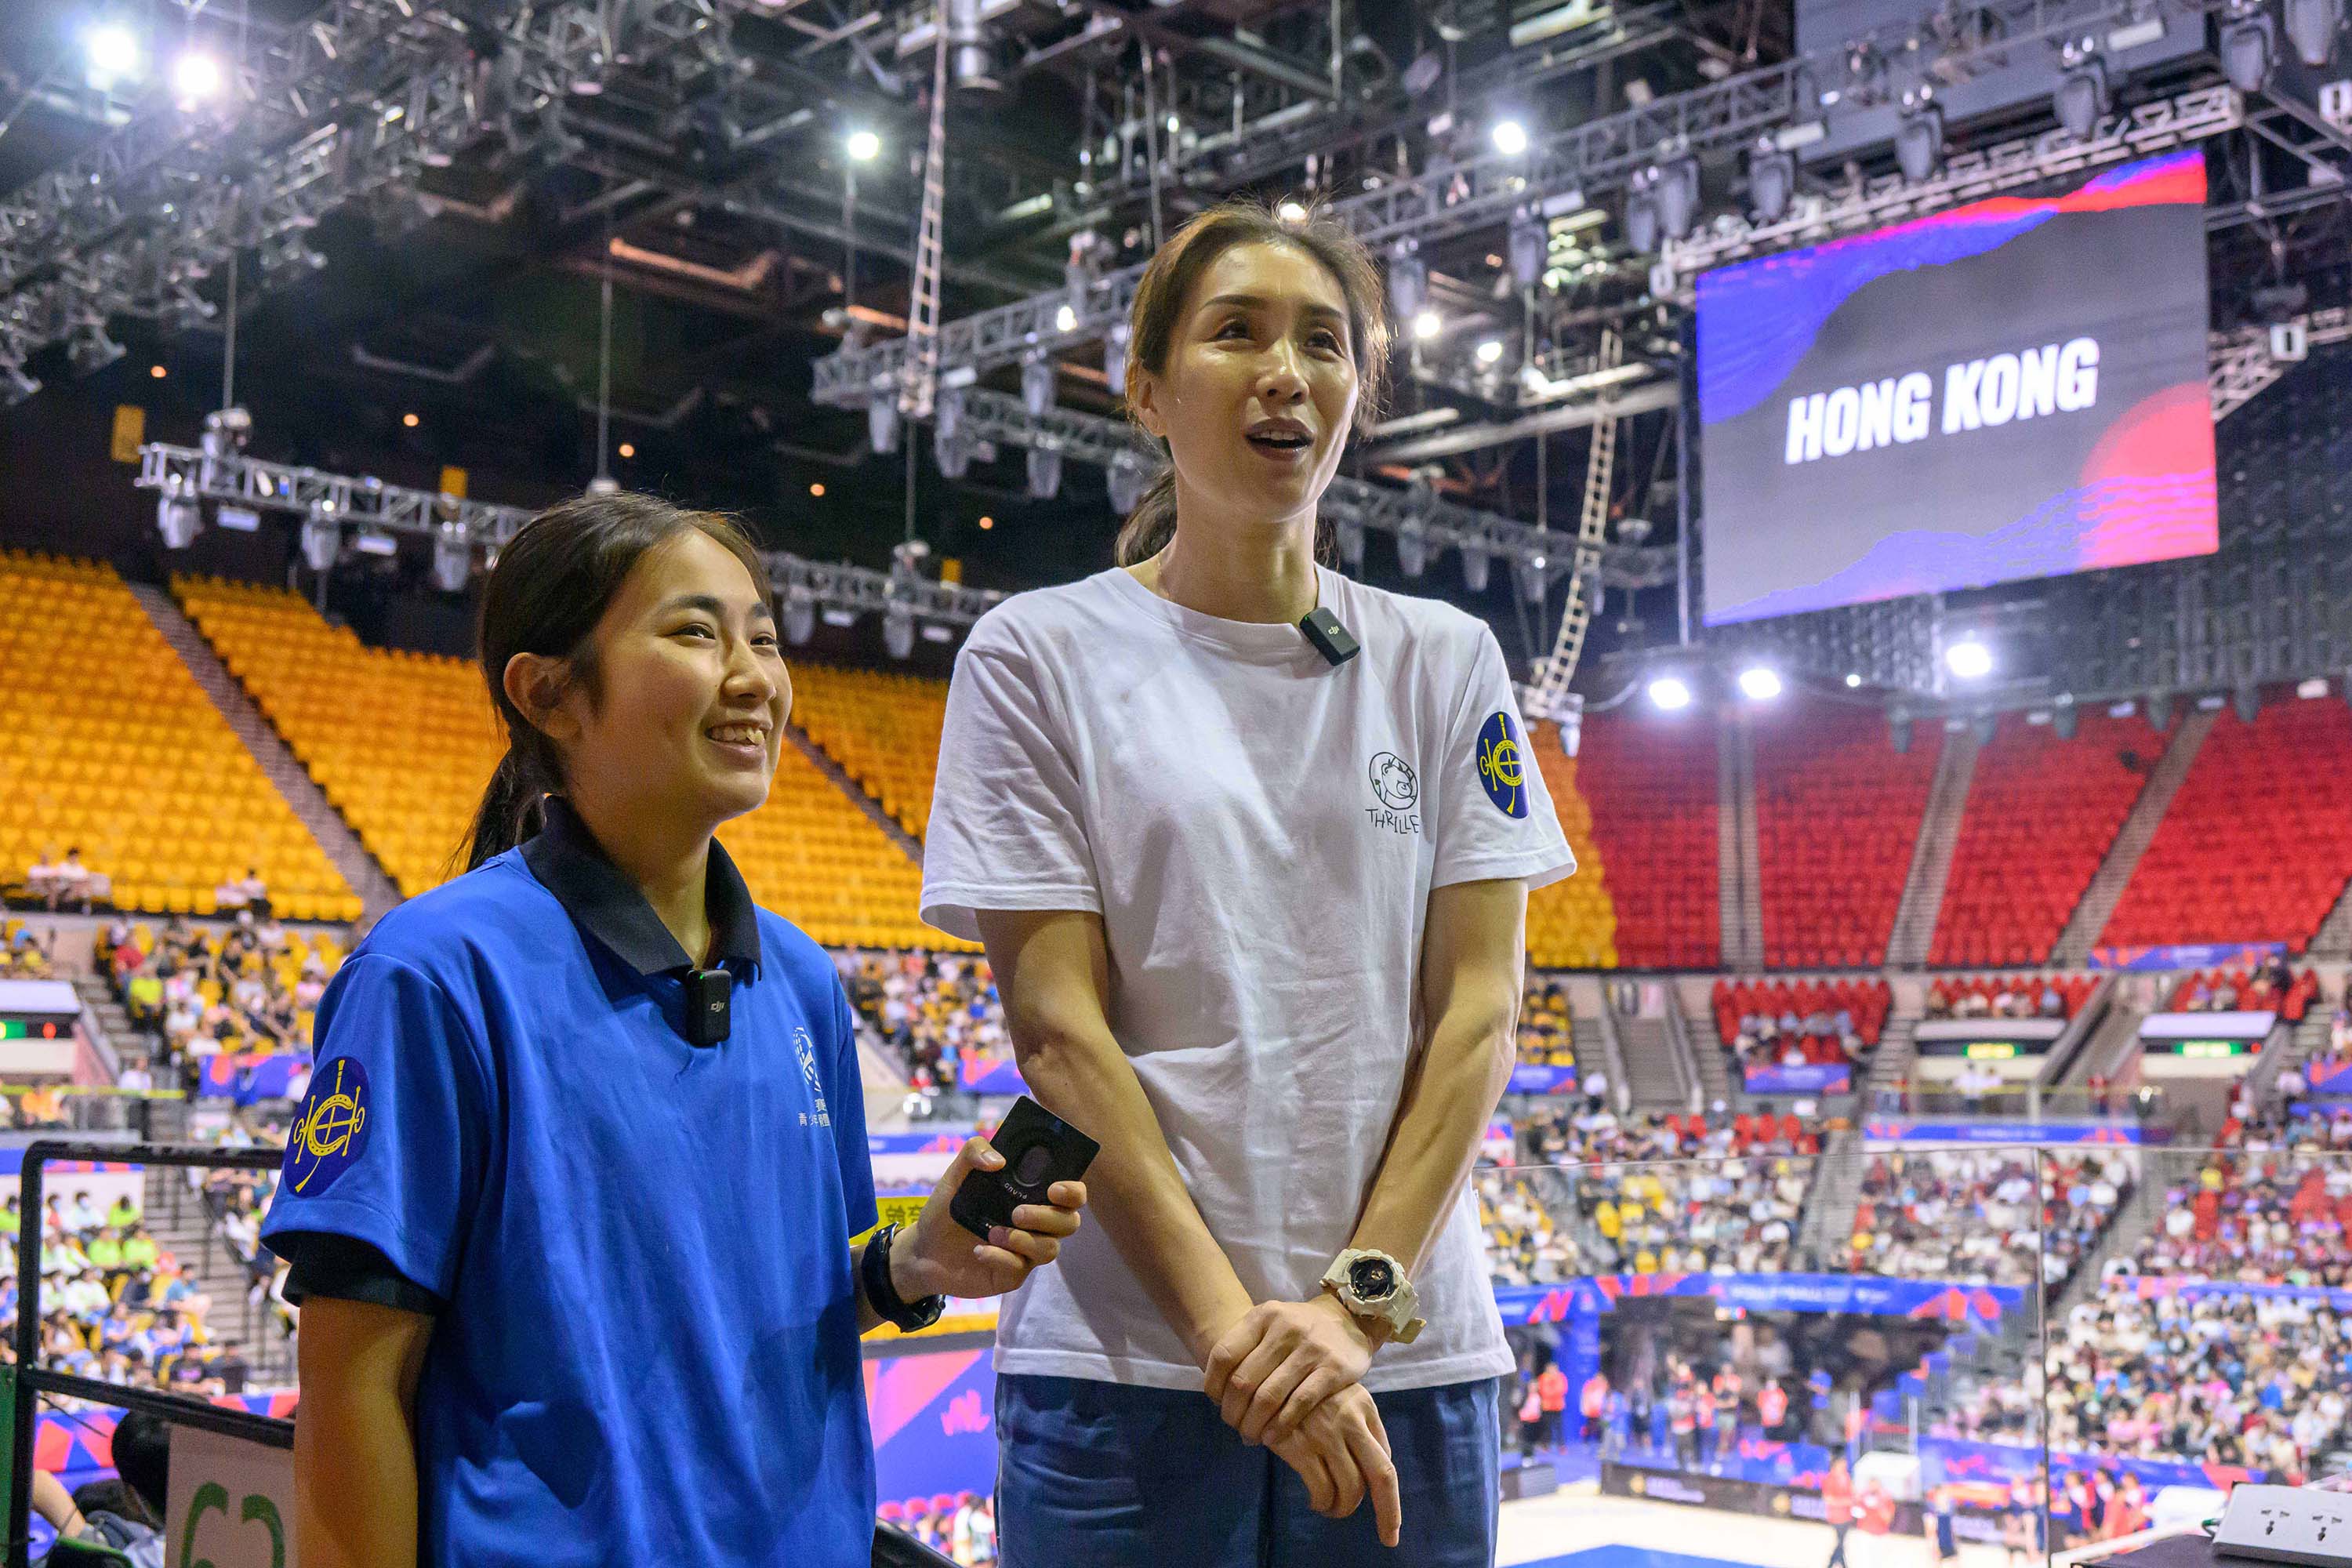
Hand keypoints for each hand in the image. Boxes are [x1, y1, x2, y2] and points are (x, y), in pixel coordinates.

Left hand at [894, 1138, 1086, 1301]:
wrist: (924, 1249)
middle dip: (1047, 1217)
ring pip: (1050, 1250)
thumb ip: (973, 1152)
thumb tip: (998, 1160)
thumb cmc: (948, 1209)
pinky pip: (1021, 1269)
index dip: (1073, 1192)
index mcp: (1031, 1196)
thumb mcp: (955, 1175)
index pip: (1071, 1194)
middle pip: (1069, 1223)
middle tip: (1017, 1213)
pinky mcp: (1012, 1275)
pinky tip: (979, 1251)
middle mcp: (1036, 1224)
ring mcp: (1026, 1251)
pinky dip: (1001, 1258)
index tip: (1054, 1189)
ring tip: (993, 1233)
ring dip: (1024, 1240)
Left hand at [1203, 1293, 1373, 1444]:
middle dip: (1232, 1412)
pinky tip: (1272, 1437)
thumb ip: (1246, 1350)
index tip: (1216, 1403)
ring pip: (1268, 1397)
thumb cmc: (1299, 1329)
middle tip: (1235, 1426)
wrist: (1350, 1319)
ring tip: (1251, 1436)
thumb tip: (1218, 1396)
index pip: (1223, 1355)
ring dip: (1253, 1424)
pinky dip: (1280, 1426)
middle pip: (1243, 1381)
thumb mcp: (1270, 1324)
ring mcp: (1310, 1348)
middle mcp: (1284, 1328)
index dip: (1213, 1386)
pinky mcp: (1333, 1369)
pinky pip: (1299, 1404)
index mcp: (1262, 1316)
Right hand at [1267, 1384, 1401, 1546]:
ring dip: (1344, 1508)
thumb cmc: (1300, 1391)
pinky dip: (1322, 1503)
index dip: (1388, 1489)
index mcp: (1364, 1405)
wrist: (1260, 1376)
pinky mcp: (1299, 1445)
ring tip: (1332, 1509)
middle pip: (1382, 1475)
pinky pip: (1321, 1489)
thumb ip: (1356, 1425)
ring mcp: (1325, 1433)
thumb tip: (1370, 1471)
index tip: (1388, 1512)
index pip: (1385, 1457)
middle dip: (1389, 1512)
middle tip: (1389, 1536)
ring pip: (1351, 1488)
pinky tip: (1315, 1502)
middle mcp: (1350, 1418)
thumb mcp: (1335, 1395)